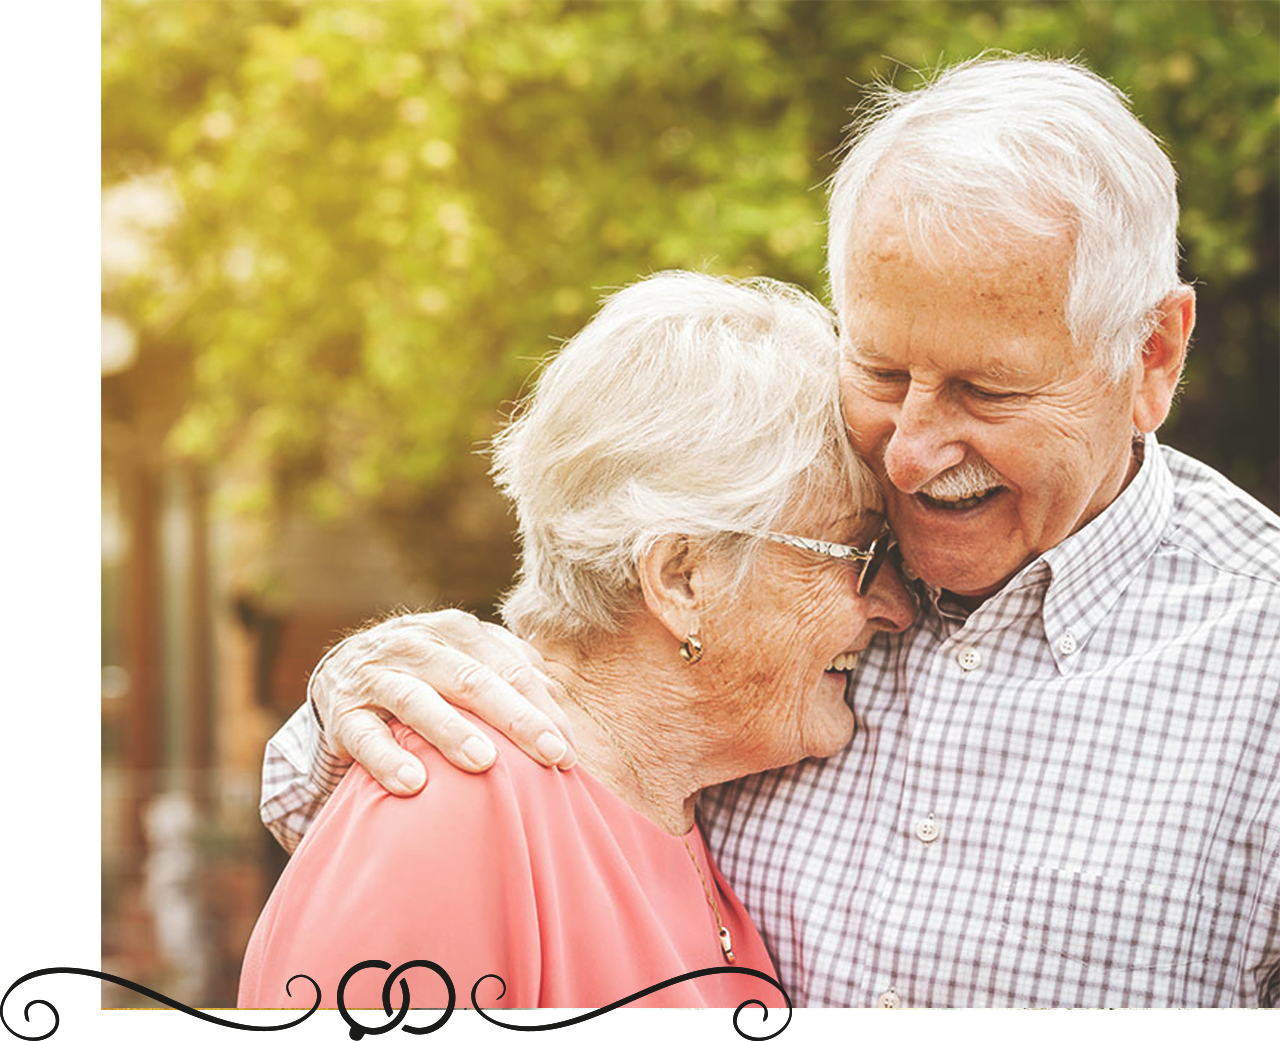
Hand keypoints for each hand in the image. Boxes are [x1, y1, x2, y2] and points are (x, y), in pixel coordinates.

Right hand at [311, 610, 576, 794]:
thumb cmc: (426, 671)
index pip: (509, 668)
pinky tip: (413, 784)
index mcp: (456, 630)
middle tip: (551, 755)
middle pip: (473, 681)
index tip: (568, 749)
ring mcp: (377, 676)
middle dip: (516, 719)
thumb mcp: (465, 658)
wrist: (342, 669)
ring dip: (452, 732)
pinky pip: (366, 737)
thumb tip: (555, 700)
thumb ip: (509, 670)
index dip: (542, 707)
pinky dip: (388, 760)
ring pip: (417, 701)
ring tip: (484, 762)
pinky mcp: (343, 712)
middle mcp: (417, 645)